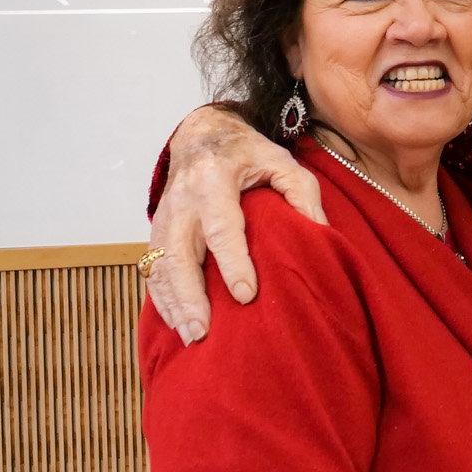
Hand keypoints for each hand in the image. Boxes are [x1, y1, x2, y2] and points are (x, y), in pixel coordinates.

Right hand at [146, 106, 327, 343]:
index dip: (233, 263)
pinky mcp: (156, 229)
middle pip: (180, 253)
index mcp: (214, 179)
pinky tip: (177, 323)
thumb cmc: (246, 152)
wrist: (202, 134)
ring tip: (190, 336)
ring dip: (173, 304)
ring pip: (161, 264)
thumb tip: (319, 232)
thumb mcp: (282, 160)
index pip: (222, 227)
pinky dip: (162, 298)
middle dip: (190, 295)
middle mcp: (182, 198)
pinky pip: (152, 267)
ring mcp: (164, 215)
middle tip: (203, 331)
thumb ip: (303, 192)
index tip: (246, 295)